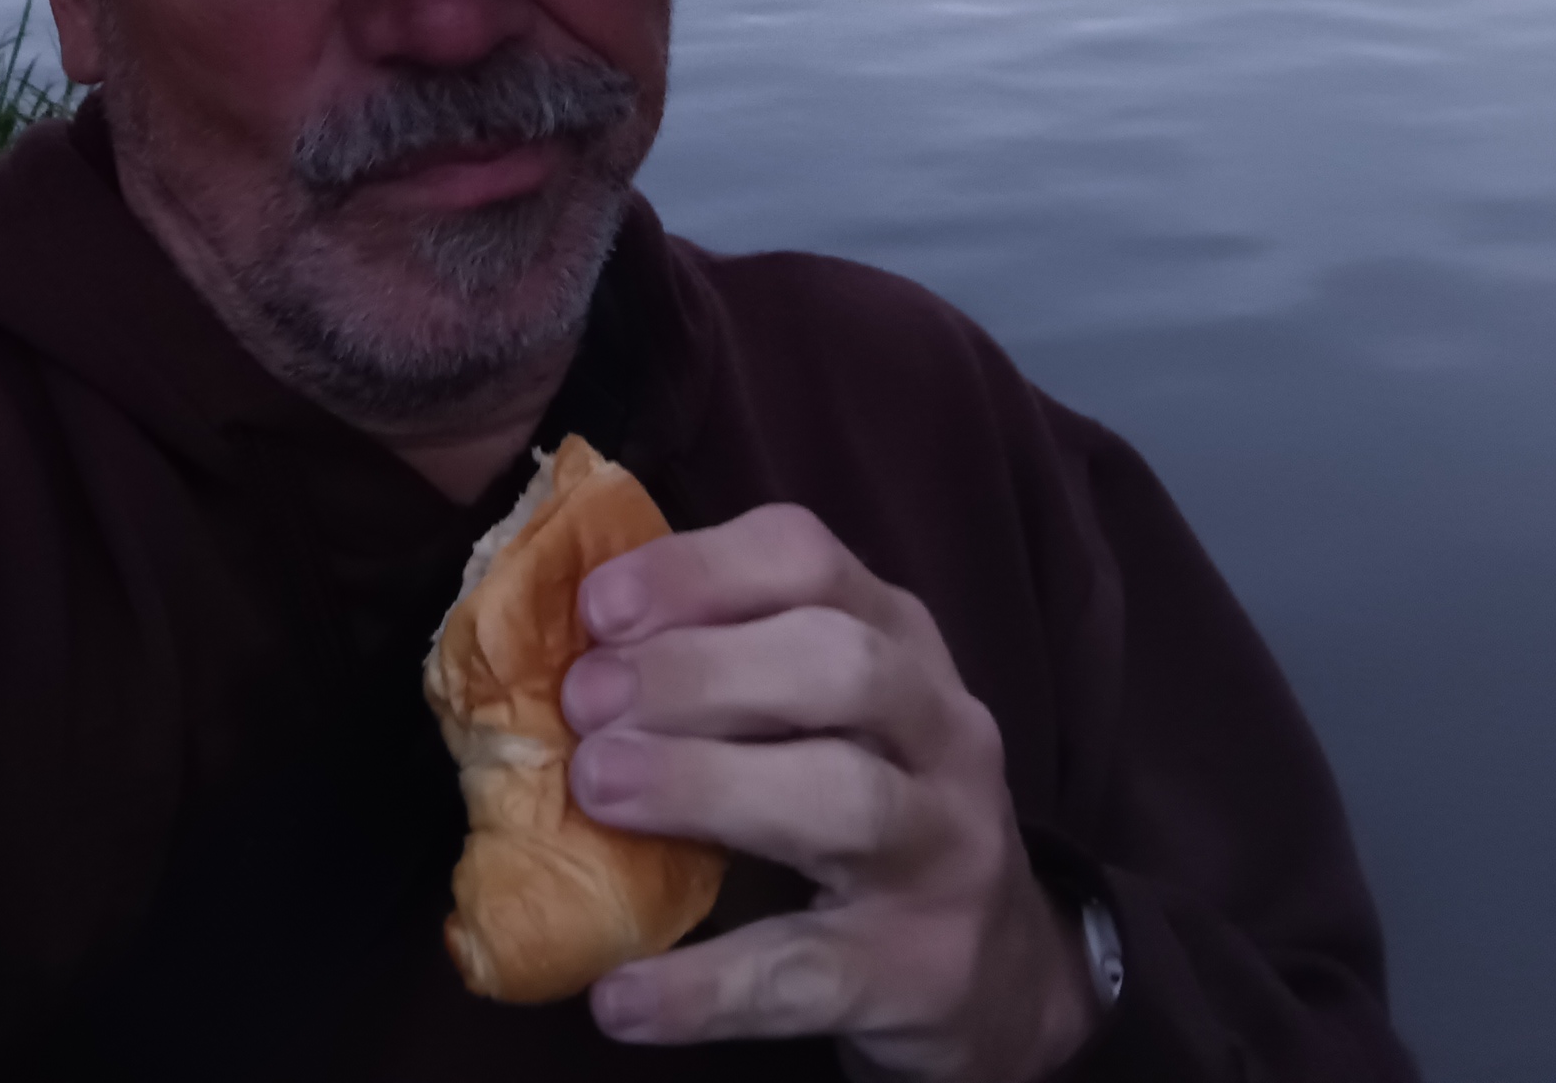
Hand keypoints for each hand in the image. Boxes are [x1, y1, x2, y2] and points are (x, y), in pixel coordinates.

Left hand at [561, 505, 1100, 1079]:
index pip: (810, 560)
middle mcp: (942, 728)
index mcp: (898, 640)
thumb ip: (723, 667)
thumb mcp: (824, 715)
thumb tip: (551, 656)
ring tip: (596, 790)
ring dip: (706, 784)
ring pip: (843, 800)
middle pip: (838, 665)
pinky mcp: (924, 971)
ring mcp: (945, 850)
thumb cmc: (871, 804)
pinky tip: (620, 996)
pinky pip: (809, 971)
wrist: (1004, 972)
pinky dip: (707, 984)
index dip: (698, 571)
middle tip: (584, 704)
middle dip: (699, 671)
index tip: (597, 608)